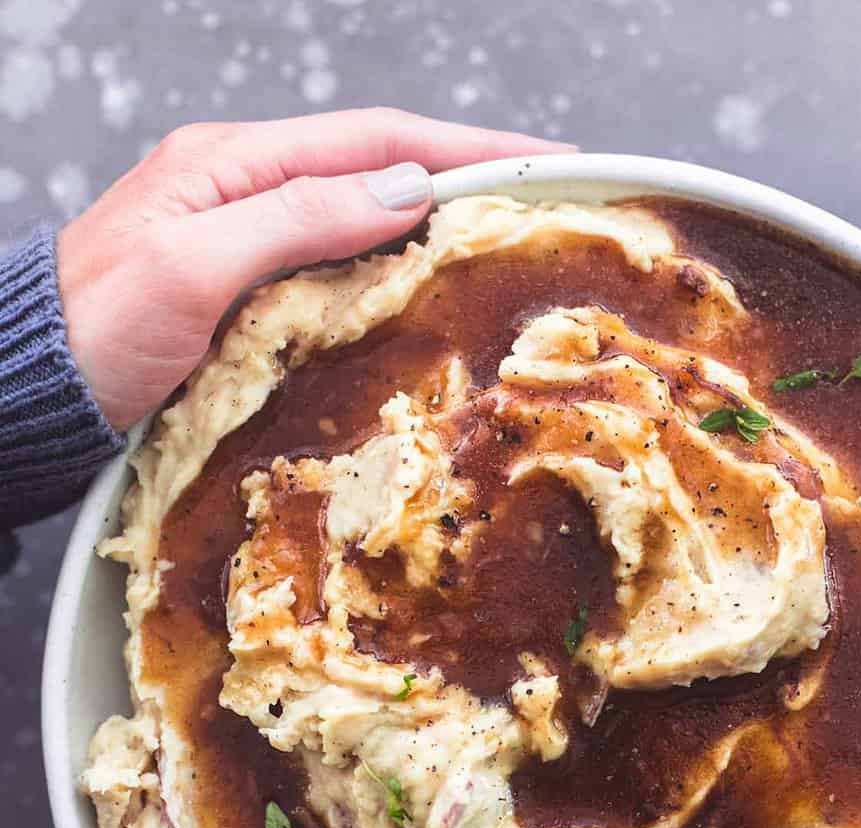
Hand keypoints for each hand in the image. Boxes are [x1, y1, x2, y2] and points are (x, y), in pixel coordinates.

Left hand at [57, 108, 569, 431]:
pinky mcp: (243, 299)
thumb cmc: (93, 333)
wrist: (30, 391)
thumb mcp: (192, 268)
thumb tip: (402, 190)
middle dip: (464, 179)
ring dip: (436, 228)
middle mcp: (243, 193)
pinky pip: (337, 273)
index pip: (373, 140)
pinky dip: (394, 275)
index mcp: (231, 165)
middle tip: (546, 202)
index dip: (463, 149)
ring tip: (508, 246)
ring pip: (362, 222)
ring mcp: (243, 244)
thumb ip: (295, 220)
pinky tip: (428, 298)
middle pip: (376, 172)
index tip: (543, 162)